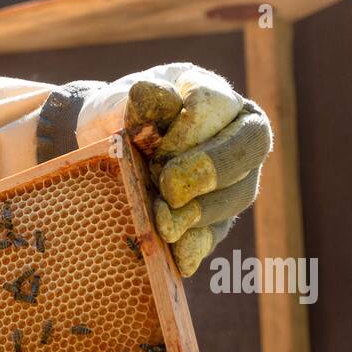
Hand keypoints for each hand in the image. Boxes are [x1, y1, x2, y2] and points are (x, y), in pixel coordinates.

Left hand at [125, 68, 271, 275]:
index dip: (189, 130)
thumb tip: (148, 94)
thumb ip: (136, 102)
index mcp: (216, 98)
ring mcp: (233, 180)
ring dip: (200, 211)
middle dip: (209, 170)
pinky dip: (196, 245)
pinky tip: (178, 257)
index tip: (154, 149)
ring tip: (163, 222)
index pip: (219, 107)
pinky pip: (214, 233)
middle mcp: (237, 136)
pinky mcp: (215, 220)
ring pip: (237, 194)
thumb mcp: (119, 103)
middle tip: (169, 188)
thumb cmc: (118, 120)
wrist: (104, 153)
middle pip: (247, 149)